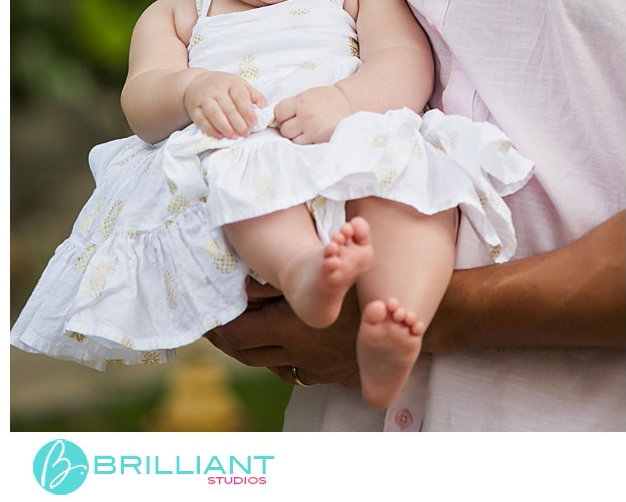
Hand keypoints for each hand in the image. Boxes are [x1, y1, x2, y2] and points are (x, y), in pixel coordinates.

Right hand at [184, 71, 266, 138]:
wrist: (197, 82)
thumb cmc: (224, 86)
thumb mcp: (240, 85)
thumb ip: (254, 95)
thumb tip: (262, 107)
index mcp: (231, 82)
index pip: (240, 97)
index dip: (248, 112)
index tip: (254, 123)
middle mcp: (216, 89)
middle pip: (228, 108)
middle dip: (238, 123)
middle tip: (245, 133)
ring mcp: (204, 98)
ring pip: (214, 114)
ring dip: (225, 127)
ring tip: (234, 136)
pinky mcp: (194, 108)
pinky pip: (201, 120)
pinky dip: (210, 129)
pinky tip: (219, 135)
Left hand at [205, 279, 360, 387]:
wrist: (400, 328)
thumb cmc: (363, 291)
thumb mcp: (324, 274)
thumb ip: (287, 271)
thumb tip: (245, 271)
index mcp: (288, 327)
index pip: (237, 331)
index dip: (218, 323)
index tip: (206, 313)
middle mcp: (294, 351)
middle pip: (245, 350)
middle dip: (226, 338)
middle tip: (212, 325)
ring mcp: (310, 366)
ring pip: (266, 364)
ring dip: (250, 349)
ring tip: (237, 334)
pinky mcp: (326, 373)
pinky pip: (291, 371)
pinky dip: (277, 360)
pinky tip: (275, 349)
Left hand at [274, 85, 352, 144]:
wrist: (347, 103)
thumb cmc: (325, 99)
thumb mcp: (307, 96)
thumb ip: (292, 106)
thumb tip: (275, 120)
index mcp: (301, 102)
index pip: (278, 112)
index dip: (283, 115)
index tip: (290, 114)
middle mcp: (305, 116)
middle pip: (284, 129)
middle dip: (290, 127)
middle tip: (300, 123)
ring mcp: (313, 130)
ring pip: (292, 140)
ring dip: (297, 136)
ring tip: (308, 129)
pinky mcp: (320, 140)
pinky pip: (304, 145)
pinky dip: (307, 141)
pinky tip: (313, 134)